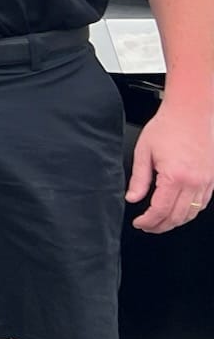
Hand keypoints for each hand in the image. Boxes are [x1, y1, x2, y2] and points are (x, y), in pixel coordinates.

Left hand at [126, 96, 213, 232]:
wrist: (191, 112)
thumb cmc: (168, 126)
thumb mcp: (144, 151)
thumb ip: (139, 179)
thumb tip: (133, 198)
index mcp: (175, 176)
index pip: (161, 210)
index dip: (149, 221)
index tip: (140, 223)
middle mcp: (195, 182)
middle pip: (178, 216)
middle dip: (161, 226)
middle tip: (148, 226)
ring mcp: (207, 181)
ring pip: (193, 213)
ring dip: (177, 221)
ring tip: (162, 221)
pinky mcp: (213, 177)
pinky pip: (204, 202)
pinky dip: (191, 211)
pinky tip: (180, 209)